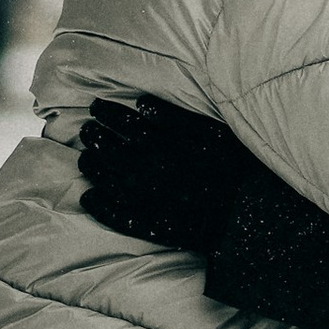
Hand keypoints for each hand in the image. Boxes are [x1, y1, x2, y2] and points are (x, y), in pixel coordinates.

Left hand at [78, 95, 247, 252]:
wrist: (244, 214)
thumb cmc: (231, 168)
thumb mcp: (211, 132)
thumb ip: (175, 117)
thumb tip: (141, 104)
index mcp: (160, 146)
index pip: (124, 124)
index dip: (107, 113)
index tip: (96, 107)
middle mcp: (146, 172)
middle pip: (109, 151)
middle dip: (94, 138)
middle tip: (86, 130)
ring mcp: (144, 200)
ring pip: (106, 181)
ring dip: (91, 168)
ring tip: (84, 159)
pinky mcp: (147, 224)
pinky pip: (113, 215)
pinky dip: (97, 205)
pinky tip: (89, 197)